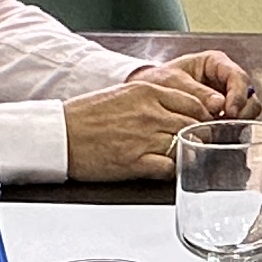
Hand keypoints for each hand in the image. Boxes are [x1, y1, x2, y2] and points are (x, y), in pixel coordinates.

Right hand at [65, 69, 217, 181]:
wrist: (60, 134)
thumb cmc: (85, 115)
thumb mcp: (122, 95)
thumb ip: (151, 100)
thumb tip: (175, 110)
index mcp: (147, 92)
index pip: (192, 101)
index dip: (201, 115)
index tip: (201, 123)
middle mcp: (149, 113)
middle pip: (192, 123)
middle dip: (197, 134)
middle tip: (196, 142)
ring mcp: (145, 137)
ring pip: (184, 144)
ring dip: (183, 152)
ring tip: (177, 155)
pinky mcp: (136, 161)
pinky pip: (169, 167)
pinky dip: (170, 170)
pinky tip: (162, 167)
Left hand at [136, 51, 259, 119]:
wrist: (147, 94)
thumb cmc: (159, 82)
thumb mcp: (173, 82)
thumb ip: (195, 92)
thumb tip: (219, 104)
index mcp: (216, 64)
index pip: (238, 76)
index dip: (238, 94)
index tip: (229, 111)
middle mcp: (226, 81)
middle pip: (249, 96)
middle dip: (242, 112)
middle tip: (227, 124)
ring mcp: (227, 100)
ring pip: (247, 112)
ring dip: (238, 123)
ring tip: (220, 131)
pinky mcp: (223, 117)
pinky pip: (237, 125)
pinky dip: (231, 131)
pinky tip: (218, 136)